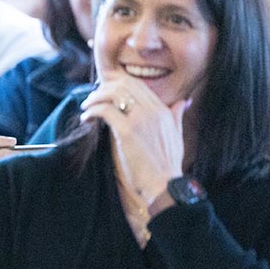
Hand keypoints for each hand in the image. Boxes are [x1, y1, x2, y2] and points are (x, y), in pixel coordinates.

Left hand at [80, 77, 186, 243]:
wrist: (165, 185)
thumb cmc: (168, 165)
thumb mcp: (177, 135)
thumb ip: (176, 116)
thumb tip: (183, 102)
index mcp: (163, 110)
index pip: (136, 84)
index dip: (116, 83)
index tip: (104, 91)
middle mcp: (153, 110)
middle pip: (123, 84)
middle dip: (104, 88)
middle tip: (92, 98)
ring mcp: (140, 119)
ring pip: (112, 94)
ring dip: (95, 98)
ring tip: (86, 107)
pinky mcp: (127, 131)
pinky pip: (104, 110)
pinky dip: (92, 111)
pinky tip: (86, 118)